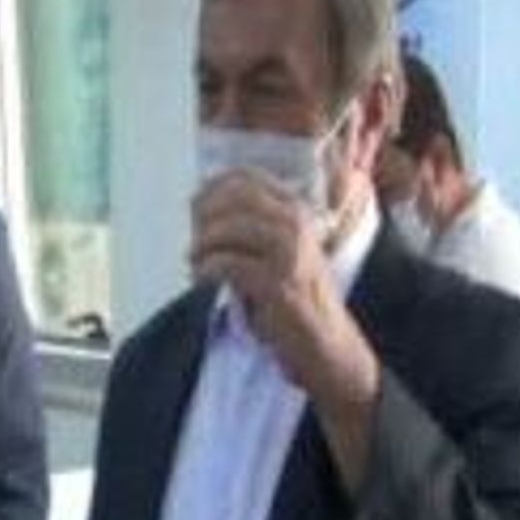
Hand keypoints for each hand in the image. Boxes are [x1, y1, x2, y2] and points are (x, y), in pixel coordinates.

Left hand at [190, 170, 379, 405]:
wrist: (325, 341)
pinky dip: (205, 271)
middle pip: (232, 198)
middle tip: (195, 242)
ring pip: (226, 229)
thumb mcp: (280, 248)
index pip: (245, 177)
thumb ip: (250, 224)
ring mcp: (288, 254)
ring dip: (201, 247)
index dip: (212, 188)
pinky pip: (225, 264)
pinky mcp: (277, 284)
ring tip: (196, 265)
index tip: (197, 209)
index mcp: (295, 210)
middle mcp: (295, 225)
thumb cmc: (295, 295)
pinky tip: (203, 282)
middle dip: (203, 217)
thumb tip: (198, 203)